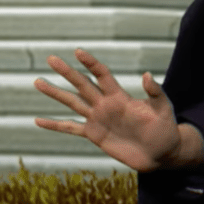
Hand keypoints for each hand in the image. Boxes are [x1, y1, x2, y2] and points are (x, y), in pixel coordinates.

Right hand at [33, 48, 202, 172]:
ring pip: (72, 103)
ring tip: (38, 81)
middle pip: (82, 85)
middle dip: (67, 72)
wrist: (160, 152)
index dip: (91, 63)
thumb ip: (155, 92)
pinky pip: (70, 128)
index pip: (102, 75)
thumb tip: (147, 74)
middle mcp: (105, 104)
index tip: (78, 51)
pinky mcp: (94, 134)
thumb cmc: (164, 128)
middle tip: (51, 58)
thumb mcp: (163, 108)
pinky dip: (55, 125)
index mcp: (120, 96)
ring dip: (55, 93)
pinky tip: (38, 120)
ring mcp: (98, 119)